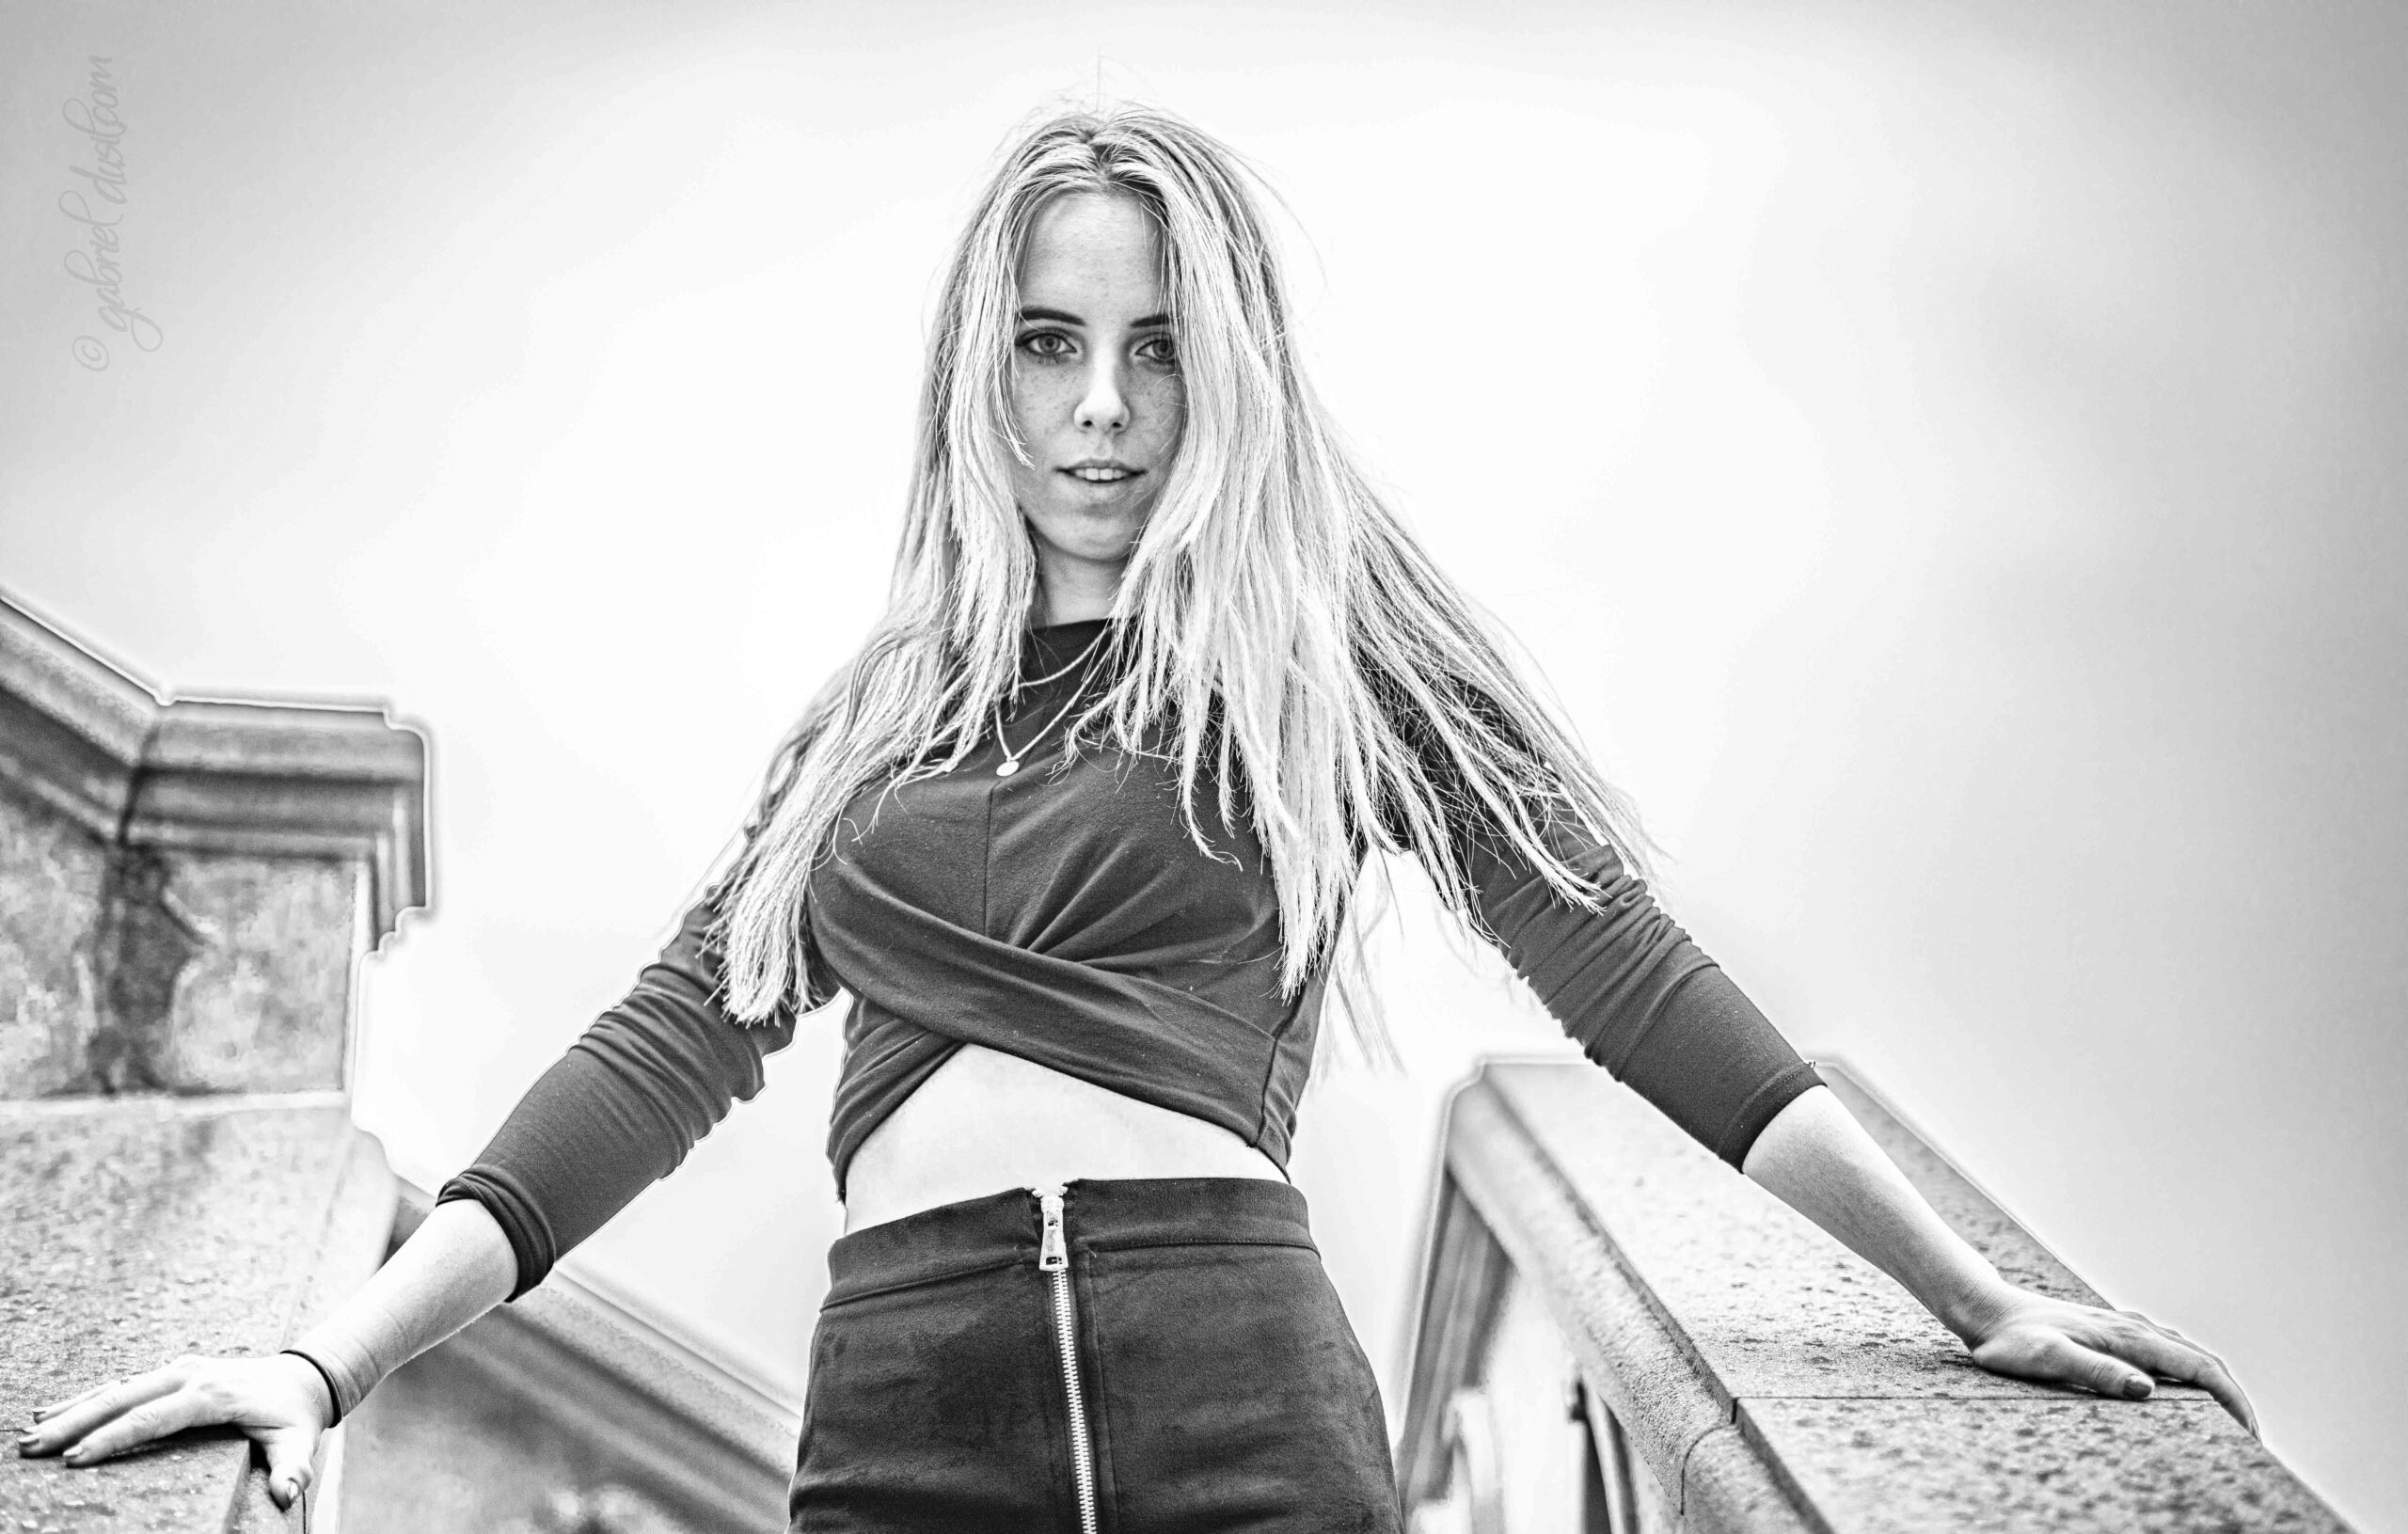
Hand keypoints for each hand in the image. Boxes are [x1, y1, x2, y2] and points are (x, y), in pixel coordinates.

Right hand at [16, 1353, 335, 1510]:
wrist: (302, 1376)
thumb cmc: (294, 1416)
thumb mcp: (300, 1442)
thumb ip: (293, 1468)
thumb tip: (287, 1492)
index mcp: (213, 1394)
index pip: (153, 1417)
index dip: (114, 1437)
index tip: (79, 1457)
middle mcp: (189, 1375)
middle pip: (123, 1397)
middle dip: (76, 1423)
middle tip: (35, 1447)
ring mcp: (177, 1370)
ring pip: (116, 1387)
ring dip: (73, 1409)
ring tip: (32, 1433)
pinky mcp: (170, 1372)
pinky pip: (122, 1384)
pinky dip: (86, 1397)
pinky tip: (54, 1412)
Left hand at [1954, 1283, 2258, 1435]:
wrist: (1988, 1312)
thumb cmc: (2013, 1341)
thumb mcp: (2049, 1358)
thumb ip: (2095, 1371)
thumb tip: (2146, 1389)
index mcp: (2129, 1337)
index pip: (2201, 1368)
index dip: (2233, 1400)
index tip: (2251, 1434)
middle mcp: (2135, 1329)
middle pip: (2204, 1362)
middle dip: (2235, 1399)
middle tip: (2253, 1441)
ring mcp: (2126, 1330)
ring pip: (2188, 1357)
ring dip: (2216, 1388)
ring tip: (2231, 1425)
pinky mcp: (2115, 1336)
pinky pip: (2168, 1355)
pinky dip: (2192, 1378)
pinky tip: (2188, 1397)